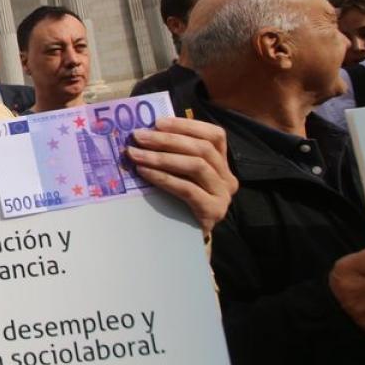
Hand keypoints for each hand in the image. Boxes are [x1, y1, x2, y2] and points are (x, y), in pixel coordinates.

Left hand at [126, 116, 238, 235]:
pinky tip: (144, 172)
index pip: (214, 135)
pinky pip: (187, 189)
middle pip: (202, 149)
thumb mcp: (182, 175)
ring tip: (136, 154)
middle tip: (139, 136)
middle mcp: (228, 178)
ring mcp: (223, 196)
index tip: (157, 122)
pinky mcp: (213, 211)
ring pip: (195, 166)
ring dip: (161, 157)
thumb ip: (176, 154)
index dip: (186, 125)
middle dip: (167, 140)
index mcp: (223, 164)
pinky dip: (163, 177)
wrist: (186, 242)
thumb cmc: (180, 203)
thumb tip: (147, 131)